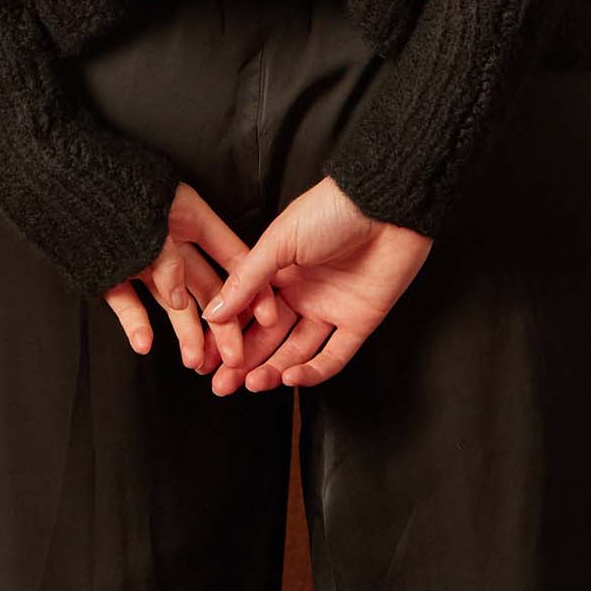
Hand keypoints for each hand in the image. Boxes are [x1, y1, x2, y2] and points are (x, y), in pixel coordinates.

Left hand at [100, 178, 284, 382]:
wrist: (54, 174)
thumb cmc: (108, 184)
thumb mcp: (150, 217)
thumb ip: (169, 259)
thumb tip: (180, 301)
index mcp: (188, 214)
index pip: (230, 254)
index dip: (251, 285)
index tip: (267, 317)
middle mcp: (169, 239)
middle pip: (204, 285)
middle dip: (220, 323)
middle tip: (232, 359)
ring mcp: (141, 257)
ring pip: (170, 300)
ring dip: (183, 332)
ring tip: (193, 361)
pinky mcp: (111, 272)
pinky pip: (127, 302)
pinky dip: (136, 322)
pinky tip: (144, 343)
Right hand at [200, 174, 432, 390]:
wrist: (384, 206)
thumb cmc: (331, 210)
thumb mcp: (279, 241)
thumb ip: (247, 280)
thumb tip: (214, 310)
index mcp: (280, 271)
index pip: (247, 312)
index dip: (227, 335)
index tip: (207, 356)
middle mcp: (303, 293)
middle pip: (268, 337)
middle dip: (243, 361)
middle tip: (221, 384)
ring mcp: (330, 309)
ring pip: (296, 351)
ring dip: (272, 370)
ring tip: (250, 383)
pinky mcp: (358, 323)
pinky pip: (333, 356)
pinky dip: (311, 371)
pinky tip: (289, 377)